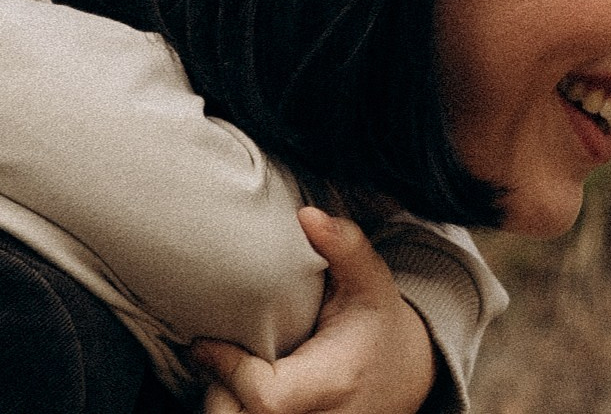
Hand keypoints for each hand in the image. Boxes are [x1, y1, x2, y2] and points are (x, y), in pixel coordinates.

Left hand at [190, 207, 434, 413]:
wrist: (406, 373)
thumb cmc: (378, 324)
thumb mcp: (371, 281)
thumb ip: (344, 247)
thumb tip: (309, 216)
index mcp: (333, 381)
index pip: (266, 396)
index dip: (228, 369)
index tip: (203, 342)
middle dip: (219, 388)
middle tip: (214, 354)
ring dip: (225, 402)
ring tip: (227, 369)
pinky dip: (237, 411)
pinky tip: (240, 387)